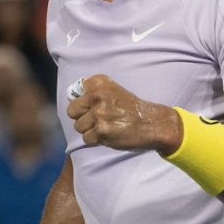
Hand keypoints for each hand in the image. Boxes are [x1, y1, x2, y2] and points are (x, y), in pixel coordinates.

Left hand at [66, 75, 180, 153]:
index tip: (95, 106)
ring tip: (105, 127)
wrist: (153, 123)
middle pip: (72, 111)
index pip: (74, 94)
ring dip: (89, 130)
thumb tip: (71, 98)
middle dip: (82, 117)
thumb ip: (92, 92)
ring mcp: (99, 114)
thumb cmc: (131, 108)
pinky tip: (108, 135)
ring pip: (78, 126)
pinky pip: (87, 138)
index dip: (83, 103)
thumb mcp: (113, 90)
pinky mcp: (101, 131)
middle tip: (97, 119)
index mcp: (99, 83)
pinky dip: (96, 140)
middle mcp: (97, 96)